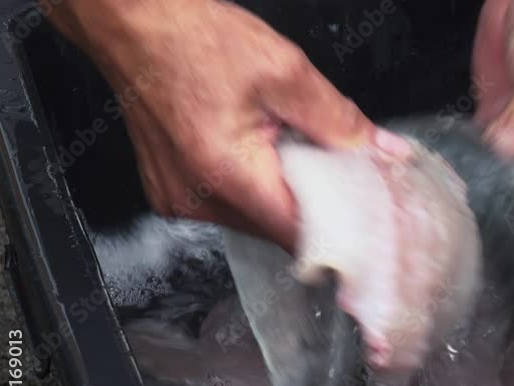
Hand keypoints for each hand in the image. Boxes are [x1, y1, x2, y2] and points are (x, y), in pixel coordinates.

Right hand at [46, 0, 406, 252]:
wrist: (132, 22)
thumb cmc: (191, 40)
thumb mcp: (285, 72)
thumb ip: (339, 119)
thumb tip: (380, 149)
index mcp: (228, 176)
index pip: (300, 234)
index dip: (340, 229)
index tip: (367, 220)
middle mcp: (197, 199)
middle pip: (278, 230)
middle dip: (314, 206)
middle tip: (338, 175)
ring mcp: (179, 199)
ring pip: (255, 218)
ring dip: (282, 194)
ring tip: (291, 154)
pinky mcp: (171, 190)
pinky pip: (228, 204)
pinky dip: (254, 186)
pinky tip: (261, 154)